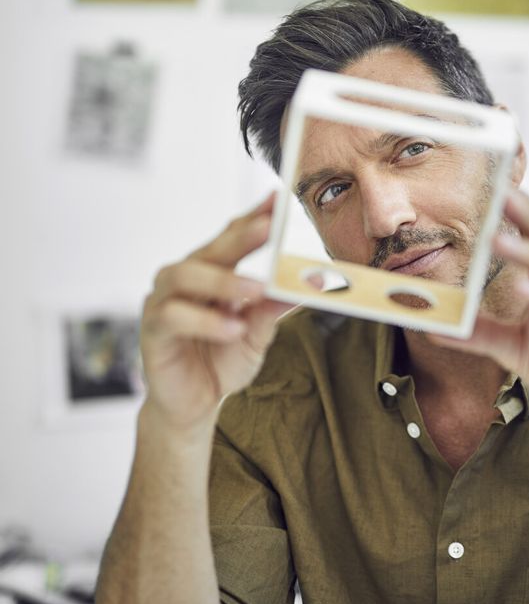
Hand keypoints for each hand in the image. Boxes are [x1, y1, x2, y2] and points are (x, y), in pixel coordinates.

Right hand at [139, 193, 290, 432]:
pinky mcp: (152, 329)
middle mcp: (185, 279)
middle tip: (268, 227)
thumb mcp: (257, 336)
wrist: (195, 403)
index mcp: (213, 273)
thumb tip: (301, 286)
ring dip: (222, 280)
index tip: (279, 199)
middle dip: (241, 236)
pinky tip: (230, 328)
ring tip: (254, 290)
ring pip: (185, 274)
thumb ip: (272, 310)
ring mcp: (164, 301)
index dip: (254, 217)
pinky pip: (173, 316)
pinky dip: (204, 320)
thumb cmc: (222, 360)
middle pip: (211, 248)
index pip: (232, 236)